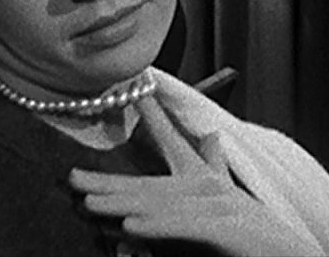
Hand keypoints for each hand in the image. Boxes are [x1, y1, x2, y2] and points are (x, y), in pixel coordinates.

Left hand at [70, 95, 320, 256]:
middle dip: (109, 181)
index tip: (135, 93)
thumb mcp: (232, 196)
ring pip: (160, 205)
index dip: (153, 118)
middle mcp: (210, 188)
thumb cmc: (258, 234)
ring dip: (122, 204)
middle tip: (71, 177)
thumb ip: (217, 165)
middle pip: (151, 182)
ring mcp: (219, 206)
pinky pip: (183, 227)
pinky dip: (156, 226)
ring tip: (88, 203)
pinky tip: (129, 226)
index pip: (175, 144)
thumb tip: (212, 135)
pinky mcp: (225, 229)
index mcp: (208, 181)